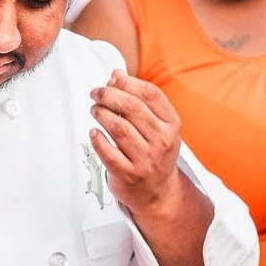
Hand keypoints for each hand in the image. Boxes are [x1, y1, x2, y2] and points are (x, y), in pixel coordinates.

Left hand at [90, 71, 190, 215]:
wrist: (158, 193)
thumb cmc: (153, 152)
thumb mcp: (156, 126)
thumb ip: (138, 99)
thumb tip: (117, 73)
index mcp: (172, 125)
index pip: (151, 94)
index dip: (128, 82)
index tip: (111, 80)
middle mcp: (163, 141)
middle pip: (132, 108)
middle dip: (109, 95)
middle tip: (96, 93)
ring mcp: (147, 160)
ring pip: (119, 128)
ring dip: (101, 114)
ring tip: (94, 110)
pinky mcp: (130, 175)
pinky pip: (109, 153)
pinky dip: (98, 140)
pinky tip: (94, 133)